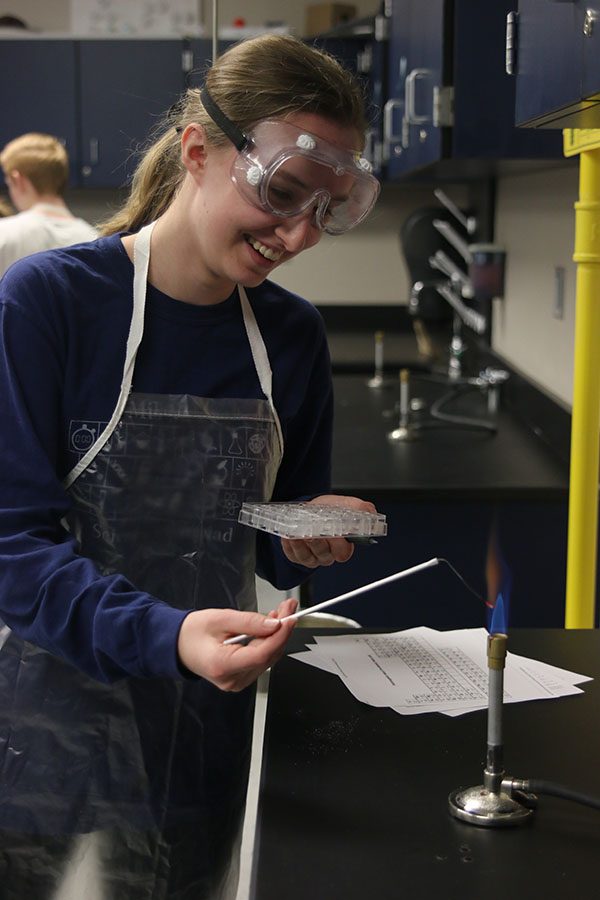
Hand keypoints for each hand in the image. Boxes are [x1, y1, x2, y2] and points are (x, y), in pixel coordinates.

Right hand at [177, 597, 297, 690]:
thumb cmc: (192, 632)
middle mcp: (232, 680)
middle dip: (281, 631)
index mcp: (223, 665)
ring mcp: (237, 683)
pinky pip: (262, 661)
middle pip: (268, 656)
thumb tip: (274, 625)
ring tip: (279, 615)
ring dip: (277, 636)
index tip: (290, 618)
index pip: (261, 654)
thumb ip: (249, 622)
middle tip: (287, 608)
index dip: (279, 635)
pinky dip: (268, 644)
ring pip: (268, 659)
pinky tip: (268, 629)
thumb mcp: (220, 619)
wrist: (178, 645)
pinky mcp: (241, 679)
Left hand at [281, 494, 376, 568]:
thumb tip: (371, 513)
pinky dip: (291, 546)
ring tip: (298, 534)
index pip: (344, 553)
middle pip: (326, 556)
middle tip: (314, 534)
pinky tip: (289, 536)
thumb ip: (362, 508)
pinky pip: (294, 555)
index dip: (339, 545)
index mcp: (343, 545)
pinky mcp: (298, 555)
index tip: (335, 534)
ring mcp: (313, 556)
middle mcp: (328, 553)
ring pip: (309, 557)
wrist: (310, 509)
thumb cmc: (329, 510)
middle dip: (320, 545)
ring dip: (302, 545)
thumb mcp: (347, 505)